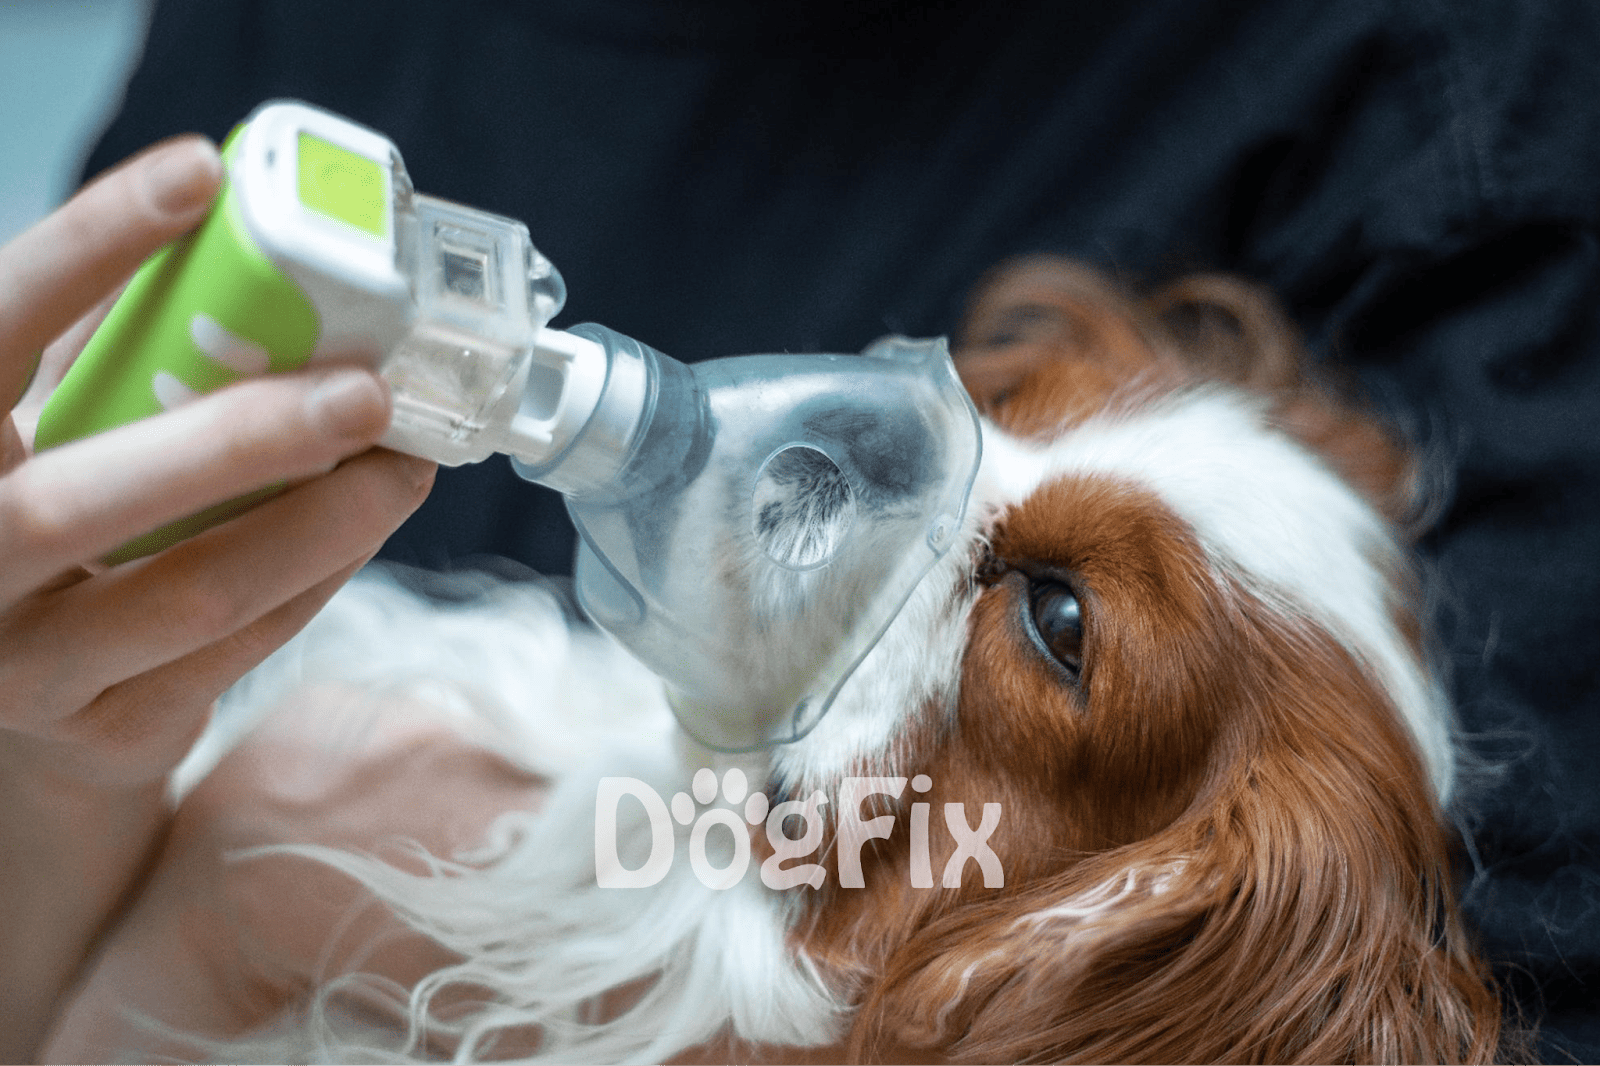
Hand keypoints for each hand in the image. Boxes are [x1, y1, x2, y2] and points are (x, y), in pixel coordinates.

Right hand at [0, 135, 436, 788]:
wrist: (22, 708)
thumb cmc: (46, 516)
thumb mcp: (44, 424)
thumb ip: (108, 347)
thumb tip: (238, 227)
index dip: (85, 245)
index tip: (202, 173)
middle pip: (86, 498)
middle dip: (240, 438)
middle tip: (367, 391)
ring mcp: (24, 665)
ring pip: (191, 594)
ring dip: (321, 524)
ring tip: (405, 465)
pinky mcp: (109, 727)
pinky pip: (241, 646)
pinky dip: (320, 576)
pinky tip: (369, 519)